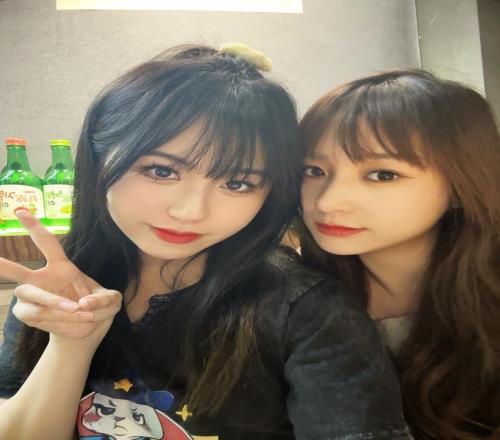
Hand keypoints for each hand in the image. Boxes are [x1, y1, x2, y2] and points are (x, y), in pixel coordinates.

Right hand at [0, 210, 120, 345]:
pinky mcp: (28, 314)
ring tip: (79, 310)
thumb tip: (84, 304)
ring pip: (34, 297)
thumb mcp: (111, 301)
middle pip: (19, 272)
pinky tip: (74, 318)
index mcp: (61, 267)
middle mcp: (41, 280)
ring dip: (57, 303)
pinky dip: (57, 317)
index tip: (20, 211)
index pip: (47, 243)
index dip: (34, 227)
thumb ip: (104, 300)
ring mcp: (32, 298)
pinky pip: (37, 314)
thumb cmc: (98, 308)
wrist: (88, 331)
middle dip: (4, 266)